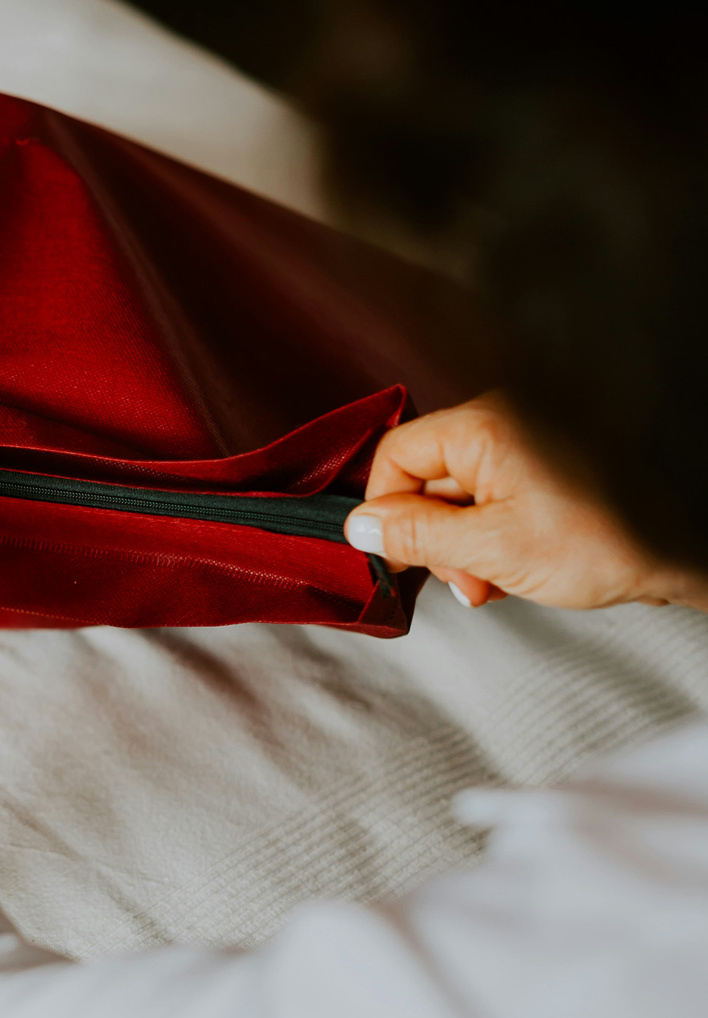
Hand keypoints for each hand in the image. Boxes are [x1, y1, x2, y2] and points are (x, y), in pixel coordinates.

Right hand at [343, 392, 707, 609]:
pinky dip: (491, 533)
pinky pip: (492, 493)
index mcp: (486, 426)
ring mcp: (528, 438)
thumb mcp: (490, 550)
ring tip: (492, 582)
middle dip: (436, 538)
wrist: (682, 553)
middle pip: (428, 477)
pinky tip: (509, 567)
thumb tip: (359, 528)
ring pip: (460, 492)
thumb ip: (415, 536)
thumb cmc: (606, 543)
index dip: (386, 509)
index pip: (397, 454)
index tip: (394, 553)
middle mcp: (505, 420)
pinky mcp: (546, 461)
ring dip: (463, 545)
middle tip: (461, 582)